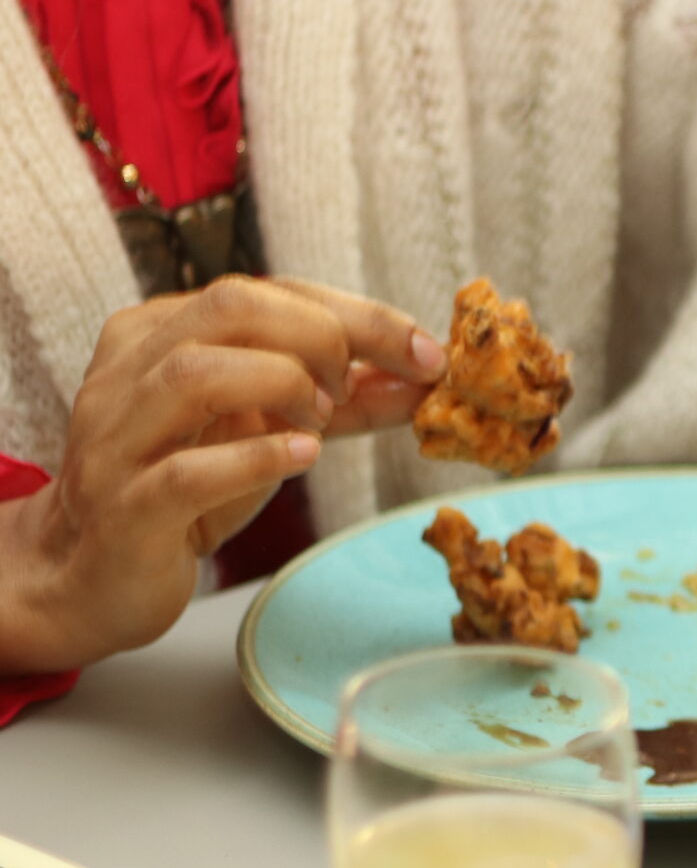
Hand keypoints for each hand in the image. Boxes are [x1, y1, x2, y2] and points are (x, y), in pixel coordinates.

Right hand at [0, 276, 445, 674]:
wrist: (98, 576)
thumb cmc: (191, 490)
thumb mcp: (271, 428)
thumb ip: (345, 399)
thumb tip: (428, 376)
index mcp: (160, 334)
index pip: (266, 291)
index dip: (358, 315)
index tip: (426, 352)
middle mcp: (129, 373)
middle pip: (229, 307)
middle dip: (321, 337)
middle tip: (354, 390)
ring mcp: (118, 438)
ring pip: (194, 373)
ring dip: (283, 386)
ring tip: (320, 423)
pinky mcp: (124, 508)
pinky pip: (185, 471)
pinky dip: (257, 457)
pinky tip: (303, 456)